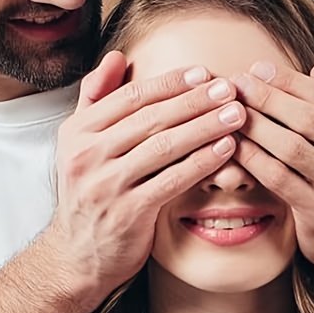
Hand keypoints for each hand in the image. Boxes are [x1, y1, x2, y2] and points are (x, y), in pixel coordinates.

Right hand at [41, 52, 245, 305]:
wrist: (76, 256)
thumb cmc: (89, 195)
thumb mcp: (80, 144)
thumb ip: (96, 99)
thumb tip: (116, 56)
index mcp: (78, 132)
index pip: (130, 97)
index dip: (170, 83)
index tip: (204, 72)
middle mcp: (87, 155)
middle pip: (151, 118)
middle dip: (195, 101)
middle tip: (230, 88)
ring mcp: (106, 185)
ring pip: (163, 147)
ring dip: (205, 128)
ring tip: (236, 115)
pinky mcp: (127, 213)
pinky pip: (171, 181)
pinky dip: (201, 163)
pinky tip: (225, 150)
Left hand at [230, 61, 313, 288]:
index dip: (291, 79)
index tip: (260, 69)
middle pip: (310, 117)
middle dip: (268, 97)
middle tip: (238, 84)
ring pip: (291, 146)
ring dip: (256, 125)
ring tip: (232, 112)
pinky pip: (279, 178)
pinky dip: (254, 159)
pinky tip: (236, 146)